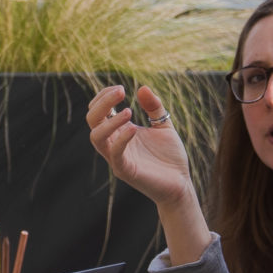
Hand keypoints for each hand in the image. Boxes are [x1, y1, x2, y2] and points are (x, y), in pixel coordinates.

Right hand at [88, 83, 195, 207]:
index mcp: (119, 131)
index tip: (120, 88)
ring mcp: (117, 158)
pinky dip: (121, 139)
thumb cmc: (170, 157)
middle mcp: (114, 143)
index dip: (104, 96)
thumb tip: (142, 87)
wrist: (180, 184)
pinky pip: (115, 154)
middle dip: (102, 103)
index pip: (98, 110)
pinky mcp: (126, 171)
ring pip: (96, 137)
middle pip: (92, 120)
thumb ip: (154, 107)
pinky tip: (134, 129)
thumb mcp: (164, 125)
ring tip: (128, 111)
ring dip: (108, 121)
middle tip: (121, 91)